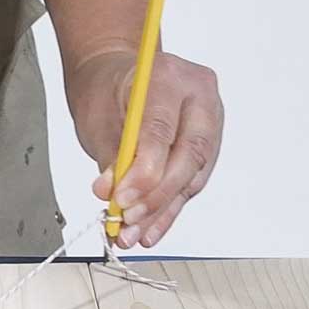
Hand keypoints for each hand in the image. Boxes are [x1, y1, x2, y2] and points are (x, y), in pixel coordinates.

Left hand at [65, 45, 222, 247]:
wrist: (118, 76)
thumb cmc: (108, 89)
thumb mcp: (98, 117)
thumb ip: (109, 156)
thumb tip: (110, 194)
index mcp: (169, 75)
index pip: (163, 130)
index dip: (144, 172)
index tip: (122, 199)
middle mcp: (198, 94)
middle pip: (190, 154)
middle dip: (157, 195)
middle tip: (129, 219)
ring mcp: (210, 118)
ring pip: (194, 174)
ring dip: (162, 209)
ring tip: (134, 233)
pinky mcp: (209, 144)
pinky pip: (192, 182)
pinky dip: (168, 209)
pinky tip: (150, 229)